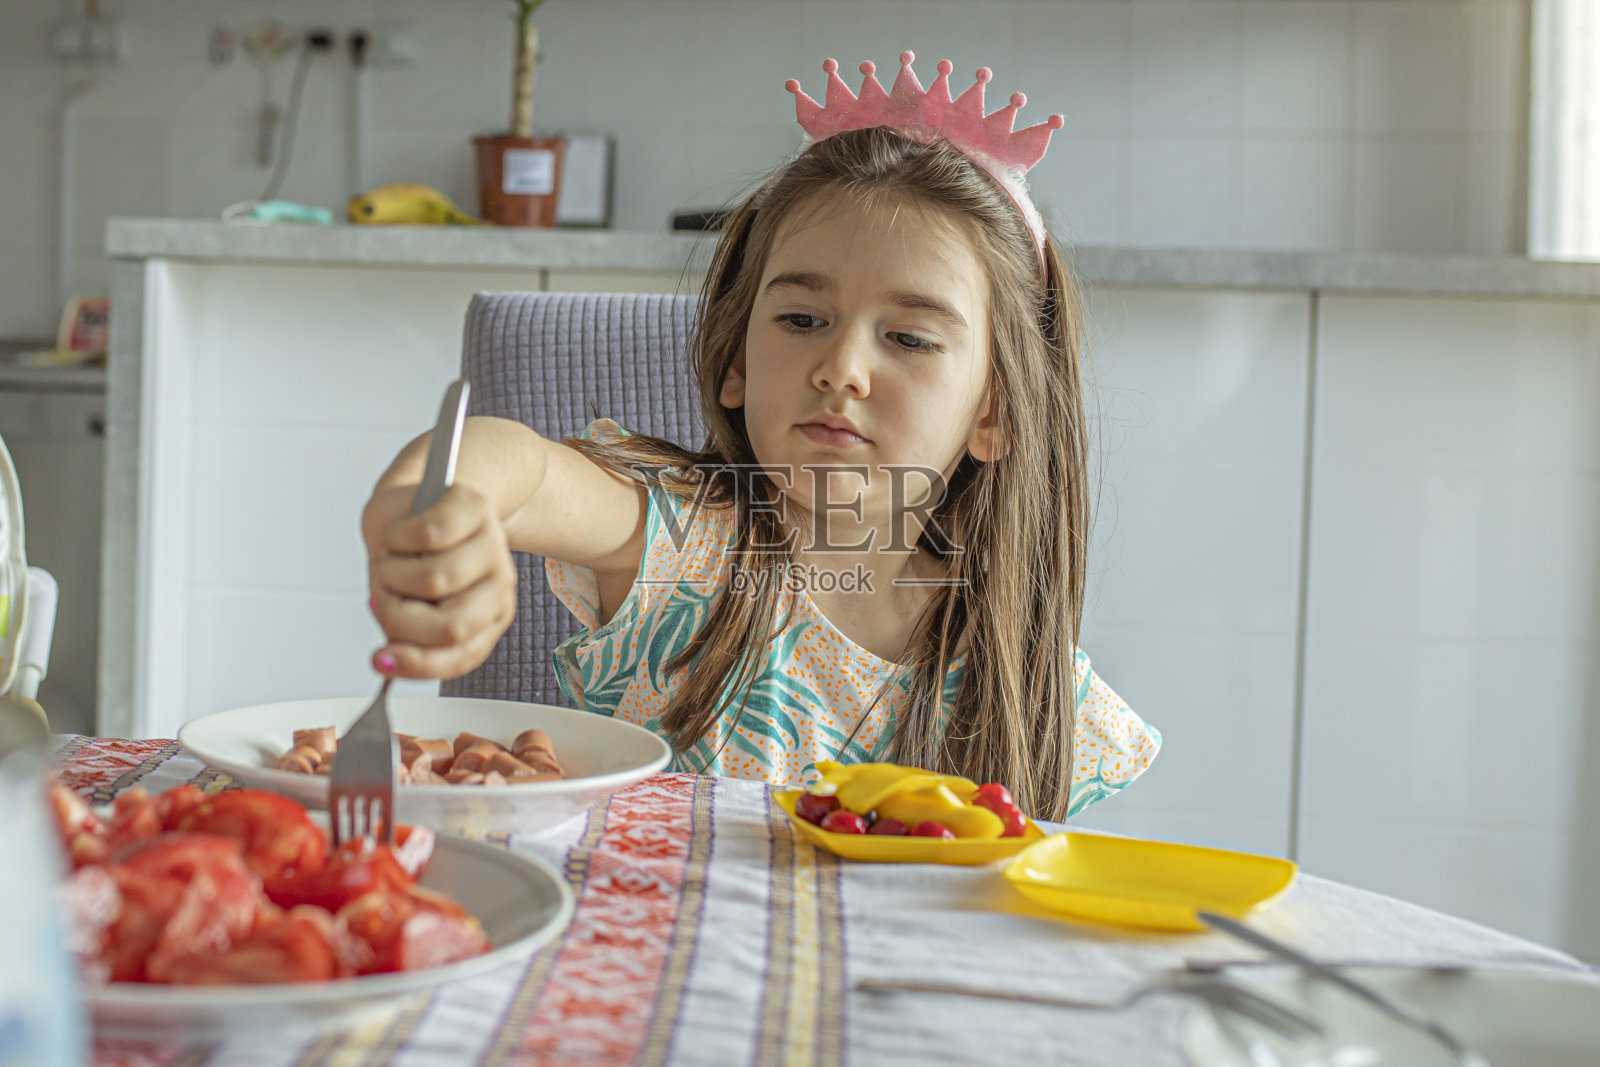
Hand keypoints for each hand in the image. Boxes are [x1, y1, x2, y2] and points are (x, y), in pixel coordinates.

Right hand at [362, 482, 516, 678]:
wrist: (421, 500)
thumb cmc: (414, 557)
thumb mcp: (406, 604)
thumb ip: (404, 637)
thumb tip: (387, 661)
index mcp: (489, 618)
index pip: (461, 656)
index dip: (417, 665)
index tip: (380, 660)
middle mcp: (499, 585)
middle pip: (452, 626)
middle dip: (400, 619)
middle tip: (380, 601)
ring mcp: (492, 545)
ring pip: (434, 581)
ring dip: (392, 575)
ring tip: (388, 563)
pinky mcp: (475, 508)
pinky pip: (428, 535)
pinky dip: (397, 538)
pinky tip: (398, 535)